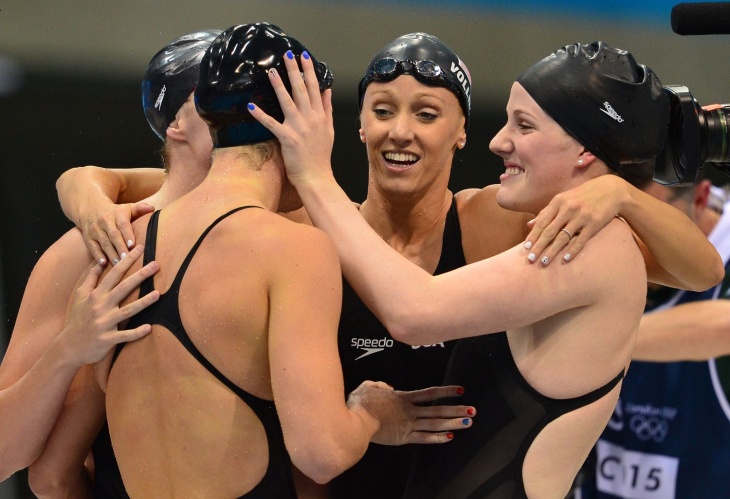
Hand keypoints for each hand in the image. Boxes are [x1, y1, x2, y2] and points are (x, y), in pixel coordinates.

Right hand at [58, 245, 158, 369]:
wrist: (68, 346)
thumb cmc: (77, 319)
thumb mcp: (80, 296)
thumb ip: (90, 278)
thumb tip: (98, 261)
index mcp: (96, 295)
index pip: (114, 273)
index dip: (127, 260)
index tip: (139, 248)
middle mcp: (101, 306)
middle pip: (123, 288)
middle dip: (140, 275)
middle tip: (156, 265)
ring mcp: (105, 323)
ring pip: (127, 311)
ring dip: (143, 302)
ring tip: (158, 294)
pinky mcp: (108, 339)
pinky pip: (125, 335)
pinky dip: (136, 332)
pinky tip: (149, 327)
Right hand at [81, 201, 154, 265]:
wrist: (90, 207)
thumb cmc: (115, 212)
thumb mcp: (127, 208)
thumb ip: (139, 209)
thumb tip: (152, 208)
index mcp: (117, 214)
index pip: (123, 224)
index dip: (127, 234)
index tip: (132, 244)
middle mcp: (105, 221)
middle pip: (113, 235)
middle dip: (120, 247)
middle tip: (127, 258)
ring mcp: (95, 230)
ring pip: (104, 243)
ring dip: (111, 254)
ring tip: (119, 264)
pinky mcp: (88, 237)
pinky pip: (92, 247)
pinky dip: (97, 255)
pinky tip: (103, 264)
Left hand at [246, 50, 334, 186]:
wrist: (317, 177)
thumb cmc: (320, 156)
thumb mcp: (329, 130)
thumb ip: (327, 109)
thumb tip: (327, 91)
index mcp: (320, 116)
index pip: (315, 88)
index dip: (309, 71)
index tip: (304, 56)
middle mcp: (311, 119)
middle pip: (301, 90)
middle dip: (294, 71)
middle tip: (287, 55)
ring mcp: (299, 128)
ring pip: (288, 102)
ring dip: (279, 86)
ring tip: (271, 71)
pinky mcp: (287, 138)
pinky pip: (272, 124)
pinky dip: (261, 115)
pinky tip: (251, 106)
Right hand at [347, 382, 474, 444]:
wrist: (355, 421)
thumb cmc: (359, 404)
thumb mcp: (368, 387)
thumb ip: (380, 385)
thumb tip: (388, 387)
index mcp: (402, 397)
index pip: (429, 393)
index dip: (446, 391)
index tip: (461, 390)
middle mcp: (409, 411)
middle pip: (437, 410)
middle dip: (456, 409)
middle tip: (473, 410)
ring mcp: (407, 424)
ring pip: (434, 424)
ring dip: (452, 423)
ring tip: (468, 422)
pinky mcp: (403, 437)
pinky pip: (423, 438)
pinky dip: (437, 438)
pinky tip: (450, 437)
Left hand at [524, 175, 629, 264]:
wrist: (611, 190)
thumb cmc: (583, 196)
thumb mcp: (563, 199)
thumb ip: (546, 211)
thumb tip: (529, 225)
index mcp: (559, 201)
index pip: (542, 222)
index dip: (533, 236)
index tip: (525, 248)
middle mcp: (568, 209)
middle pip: (550, 231)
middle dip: (538, 246)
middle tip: (530, 259)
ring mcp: (581, 216)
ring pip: (563, 237)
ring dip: (552, 252)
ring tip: (544, 262)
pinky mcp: (594, 223)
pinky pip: (581, 239)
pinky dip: (573, 250)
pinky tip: (565, 259)